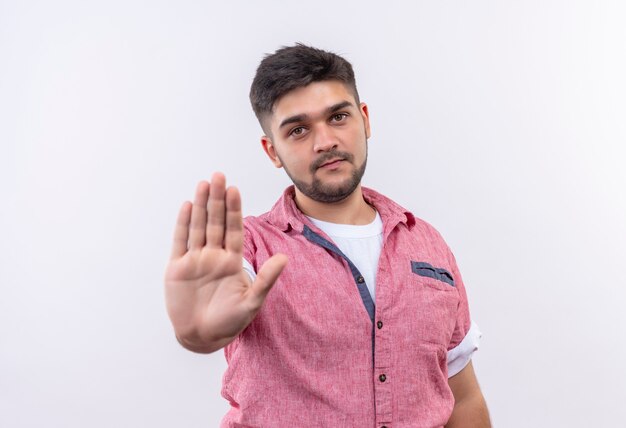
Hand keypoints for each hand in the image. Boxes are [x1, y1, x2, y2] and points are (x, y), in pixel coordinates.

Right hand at [164, 172, 286, 352]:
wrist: (202, 337)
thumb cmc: (230, 322)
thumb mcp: (252, 302)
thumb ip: (266, 279)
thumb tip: (285, 258)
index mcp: (232, 261)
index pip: (234, 229)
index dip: (234, 210)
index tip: (235, 189)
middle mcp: (214, 256)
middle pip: (216, 222)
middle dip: (217, 200)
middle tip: (219, 176)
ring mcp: (195, 260)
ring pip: (198, 227)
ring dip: (200, 206)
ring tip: (203, 184)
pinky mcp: (177, 268)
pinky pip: (180, 241)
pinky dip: (183, 224)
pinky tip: (186, 206)